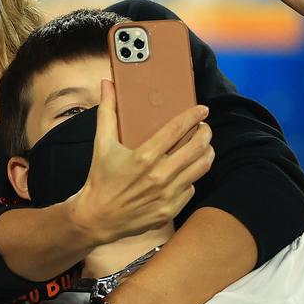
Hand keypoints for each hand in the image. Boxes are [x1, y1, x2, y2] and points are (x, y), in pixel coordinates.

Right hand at [70, 79, 213, 245]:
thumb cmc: (100, 179)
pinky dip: (191, 177)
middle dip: (206, 132)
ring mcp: (167, 194)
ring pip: (201, 167)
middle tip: (204, 127)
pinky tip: (186, 171)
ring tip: (203, 146)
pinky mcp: (170, 209)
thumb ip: (107, 112)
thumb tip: (106, 85)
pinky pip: (191, 188)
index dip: (193, 116)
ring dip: (206, 153)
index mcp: (143, 156)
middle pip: (197, 147)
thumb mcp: (101, 144)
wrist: (97, 218)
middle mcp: (159, 175)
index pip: (177, 129)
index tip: (201, 109)